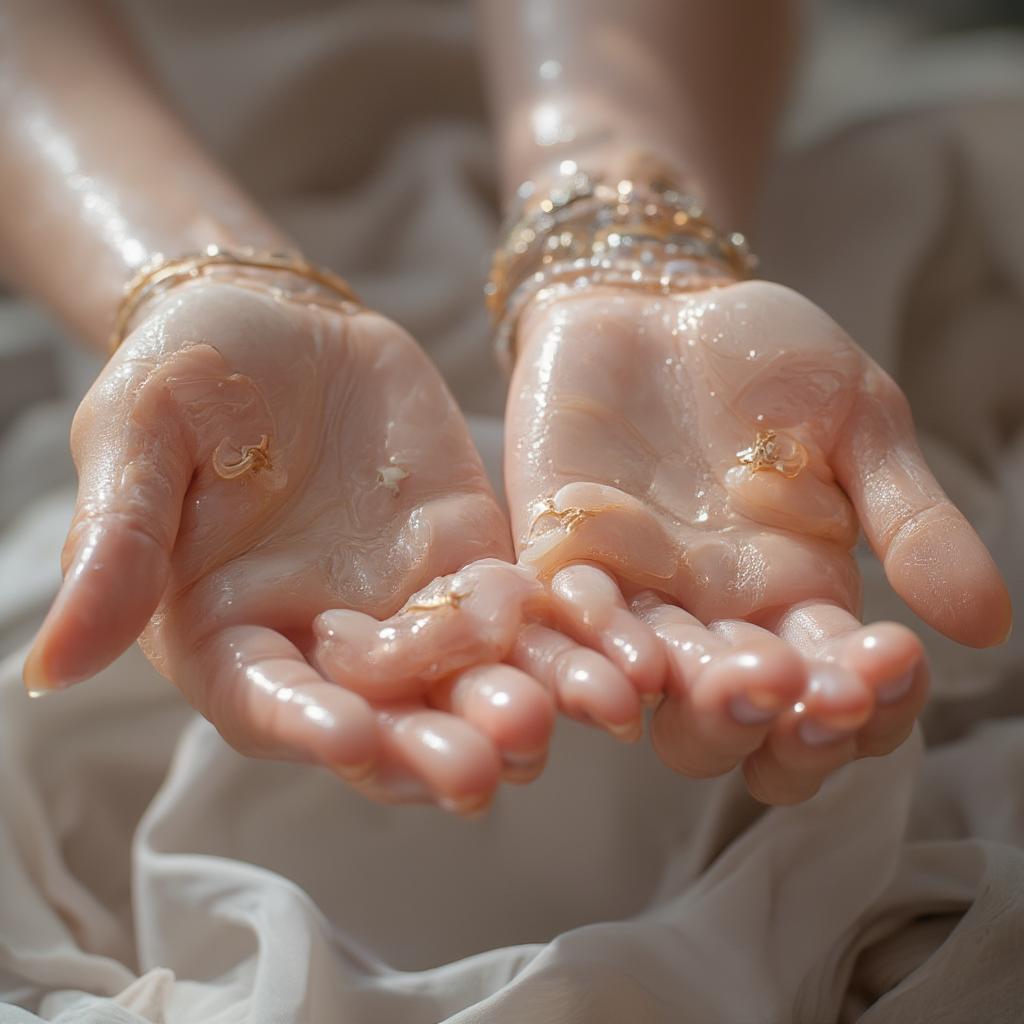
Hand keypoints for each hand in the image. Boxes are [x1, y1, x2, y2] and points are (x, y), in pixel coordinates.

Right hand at [23, 276, 561, 810]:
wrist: (282, 318)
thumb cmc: (185, 369)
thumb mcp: (136, 438)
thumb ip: (114, 548)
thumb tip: (48, 670)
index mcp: (230, 633)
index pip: (269, 703)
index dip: (306, 727)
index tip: (352, 741)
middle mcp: (324, 643)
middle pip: (381, 716)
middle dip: (430, 742)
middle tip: (482, 768)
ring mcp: (407, 608)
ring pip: (462, 681)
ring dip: (511, 705)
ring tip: (563, 719)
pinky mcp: (472, 565)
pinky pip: (520, 617)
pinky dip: (559, 640)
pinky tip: (605, 657)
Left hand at [503, 279, 1011, 803]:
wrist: (659, 301)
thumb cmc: (770, 363)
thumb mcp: (861, 423)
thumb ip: (910, 518)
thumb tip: (987, 626)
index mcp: (797, 599)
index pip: (836, 696)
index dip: (867, 704)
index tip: (889, 663)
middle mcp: (713, 617)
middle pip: (734, 723)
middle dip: (768, 722)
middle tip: (800, 690)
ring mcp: (634, 591)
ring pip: (653, 689)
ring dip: (687, 705)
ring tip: (724, 690)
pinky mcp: (558, 554)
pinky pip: (569, 618)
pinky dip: (593, 643)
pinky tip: (628, 660)